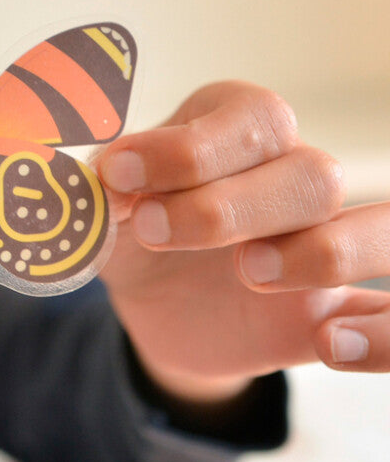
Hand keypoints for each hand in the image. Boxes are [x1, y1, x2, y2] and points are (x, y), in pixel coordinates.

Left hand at [94, 81, 388, 403]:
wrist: (155, 303)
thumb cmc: (132, 229)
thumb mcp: (105, 206)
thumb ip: (103, 190)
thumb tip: (99, 182)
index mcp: (239, 130)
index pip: (252, 118)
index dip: (186, 146)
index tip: (117, 174)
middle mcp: (291, 174)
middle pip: (311, 173)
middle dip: (227, 205)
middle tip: (152, 228)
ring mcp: (325, 241)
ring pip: (381, 227)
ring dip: (322, 252)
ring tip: (247, 273)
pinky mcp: (338, 309)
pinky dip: (383, 333)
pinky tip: (326, 343)